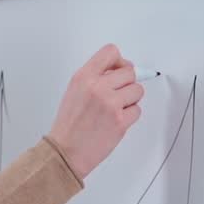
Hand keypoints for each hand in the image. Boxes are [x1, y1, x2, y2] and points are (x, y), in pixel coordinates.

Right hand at [47, 43, 143, 178]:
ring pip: (137, 91)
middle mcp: (97, 87)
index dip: (120, 61)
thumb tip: (121, 70)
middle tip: (117, 95)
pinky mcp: (120, 121)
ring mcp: (110, 104)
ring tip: (115, 110)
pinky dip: (129, 116)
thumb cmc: (69, 125)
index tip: (119, 70)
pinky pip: (137, 110)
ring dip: (130, 100)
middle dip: (127, 83)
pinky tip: (115, 122)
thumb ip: (95, 77)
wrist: (65, 151)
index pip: (111, 52)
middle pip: (130, 72)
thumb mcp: (74, 91)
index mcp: (83, 77)